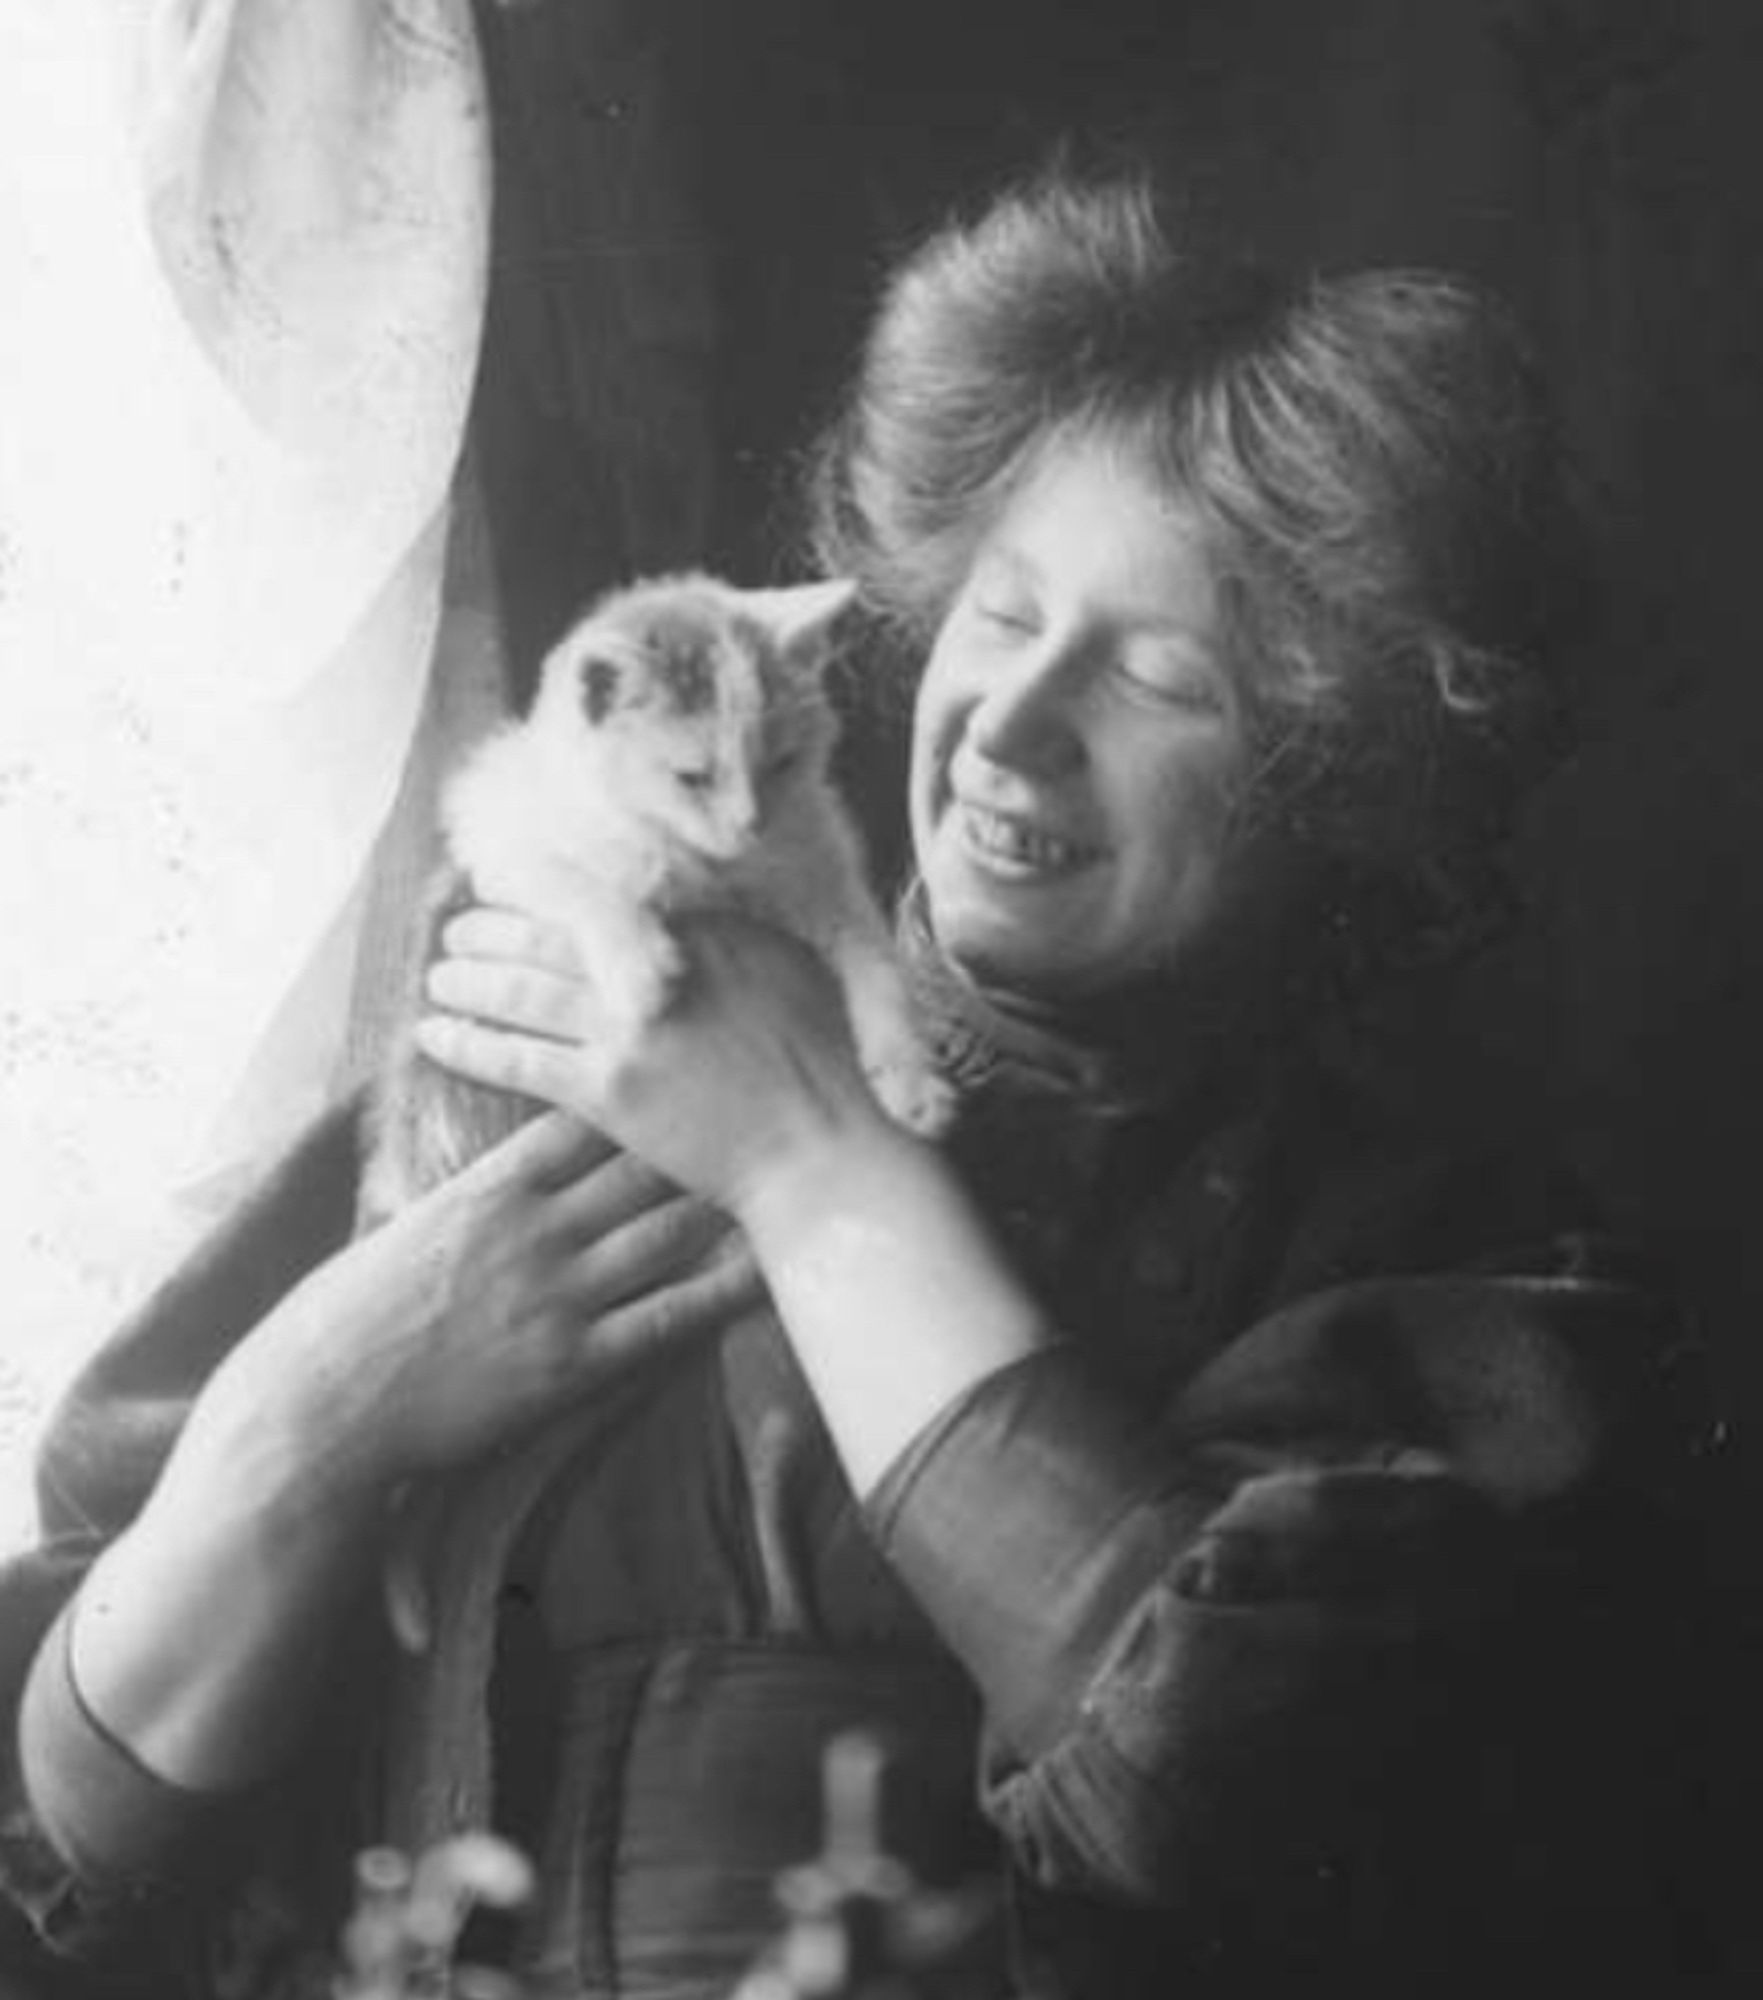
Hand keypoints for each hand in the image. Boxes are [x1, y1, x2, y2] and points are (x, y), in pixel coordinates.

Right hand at [209, 1110, 758, 1496]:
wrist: (320, 1404)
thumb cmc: (344, 1318)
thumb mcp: (404, 1231)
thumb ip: (464, 1201)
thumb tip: (493, 1181)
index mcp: (490, 1188)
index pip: (583, 1120)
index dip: (642, 1093)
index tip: (691, 1067)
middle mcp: (535, 1229)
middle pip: (641, 1166)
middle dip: (703, 1138)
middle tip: (762, 1112)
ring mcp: (558, 1294)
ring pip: (665, 1233)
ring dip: (726, 1203)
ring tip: (784, 1174)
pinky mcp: (572, 1364)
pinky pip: (667, 1320)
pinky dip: (722, 1294)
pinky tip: (767, 1274)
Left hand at [415, 905, 901, 1222]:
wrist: (824, 1148)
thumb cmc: (823, 1067)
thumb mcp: (788, 973)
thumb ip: (727, 941)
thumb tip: (678, 923)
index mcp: (703, 931)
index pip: (603, 894)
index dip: (547, 889)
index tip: (516, 884)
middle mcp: (660, 966)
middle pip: (549, 933)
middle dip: (492, 926)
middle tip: (457, 926)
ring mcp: (630, 1027)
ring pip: (522, 989)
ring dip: (468, 979)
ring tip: (438, 975)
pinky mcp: (609, 1091)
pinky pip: (518, 1057)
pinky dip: (469, 1042)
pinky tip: (435, 1034)